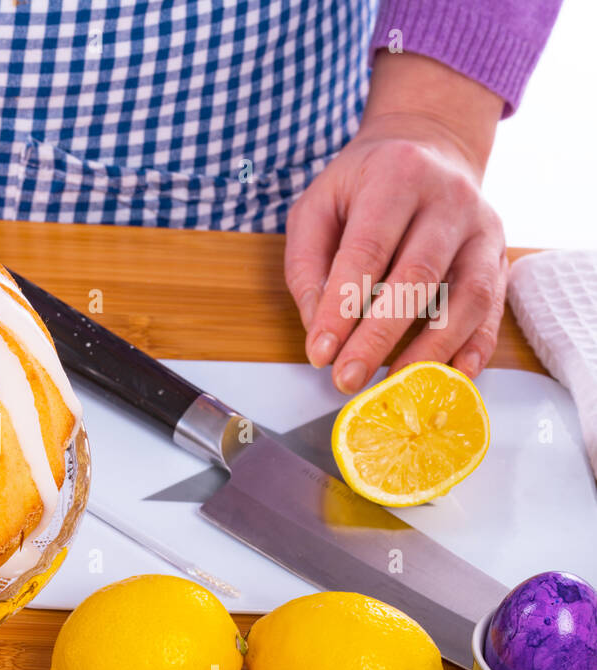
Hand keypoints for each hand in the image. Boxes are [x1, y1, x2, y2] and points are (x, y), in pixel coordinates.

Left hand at [284, 52, 506, 392]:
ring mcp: (482, 226)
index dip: (342, 308)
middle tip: (349, 377)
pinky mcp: (499, 252)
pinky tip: (455, 374)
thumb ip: (307, 264)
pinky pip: (494, 305)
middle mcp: (448, 198)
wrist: (427, 146)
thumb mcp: (317, 206)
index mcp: (395, 177)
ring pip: (467, 295)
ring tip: (398, 385)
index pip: (366, 251)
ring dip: (431, 348)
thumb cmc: (362, 184)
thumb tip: (317, 327)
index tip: (320, 353)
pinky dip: (477, 344)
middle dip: (380, 336)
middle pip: (418, 276)